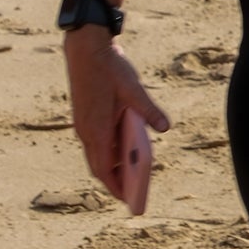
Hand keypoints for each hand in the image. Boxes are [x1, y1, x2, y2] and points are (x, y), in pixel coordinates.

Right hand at [62, 23, 170, 197]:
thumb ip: (149, 110)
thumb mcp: (134, 89)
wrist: (85, 49)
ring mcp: (83, 125)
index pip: (104, 169)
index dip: (115, 186)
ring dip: (112, 165)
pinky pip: (96, 142)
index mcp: (97, 130)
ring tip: (132, 175)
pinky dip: (109, 151)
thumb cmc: (110, 68)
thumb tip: (166, 128)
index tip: (127, 200)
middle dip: (115, 181)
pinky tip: (125, 149)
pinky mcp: (84, 117)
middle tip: (132, 193)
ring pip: (97, 154)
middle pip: (99, 165)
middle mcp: (86, 131)